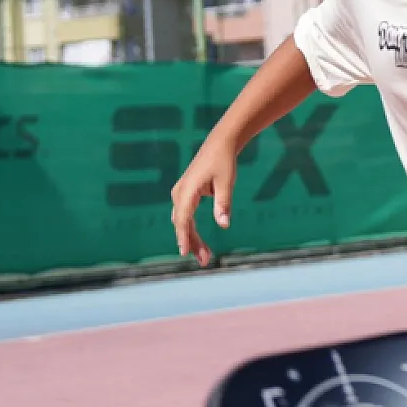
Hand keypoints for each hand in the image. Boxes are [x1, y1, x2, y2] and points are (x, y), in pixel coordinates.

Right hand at [169, 135, 237, 267]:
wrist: (220, 145)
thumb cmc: (224, 162)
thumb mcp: (226, 183)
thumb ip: (223, 204)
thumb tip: (224, 225)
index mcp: (187, 190)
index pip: (183, 218)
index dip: (184, 237)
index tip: (184, 252)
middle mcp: (179, 192)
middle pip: (182, 223)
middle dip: (192, 243)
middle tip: (205, 261)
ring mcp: (181, 193)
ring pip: (183, 222)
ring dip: (192, 239)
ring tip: (205, 257)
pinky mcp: (186, 195)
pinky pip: (186, 216)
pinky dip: (192, 230)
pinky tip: (198, 244)